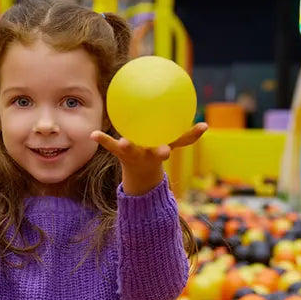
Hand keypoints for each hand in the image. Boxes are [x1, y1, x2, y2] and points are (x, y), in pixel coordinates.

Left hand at [91, 123, 207, 194]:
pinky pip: (110, 145)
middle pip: (157, 154)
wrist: (140, 174)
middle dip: (162, 152)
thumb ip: (188, 136)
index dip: (191, 135)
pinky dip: (102, 140)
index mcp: (163, 150)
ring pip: (132, 150)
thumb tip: (207, 125)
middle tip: (165, 151)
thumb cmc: (157, 152)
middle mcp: (150, 154)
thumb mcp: (172, 145)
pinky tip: (93, 134)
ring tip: (123, 142)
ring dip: (128, 146)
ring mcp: (135, 154)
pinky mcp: (120, 153)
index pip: (179, 142)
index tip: (203, 126)